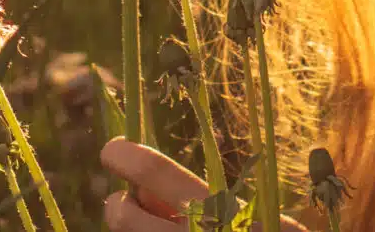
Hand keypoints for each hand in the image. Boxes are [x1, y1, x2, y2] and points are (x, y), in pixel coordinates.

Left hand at [99, 137, 309, 231]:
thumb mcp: (261, 220)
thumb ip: (213, 204)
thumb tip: (156, 192)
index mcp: (220, 211)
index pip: (155, 172)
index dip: (125, 156)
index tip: (112, 150)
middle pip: (123, 215)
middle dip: (116, 206)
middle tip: (122, 204)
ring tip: (148, 230)